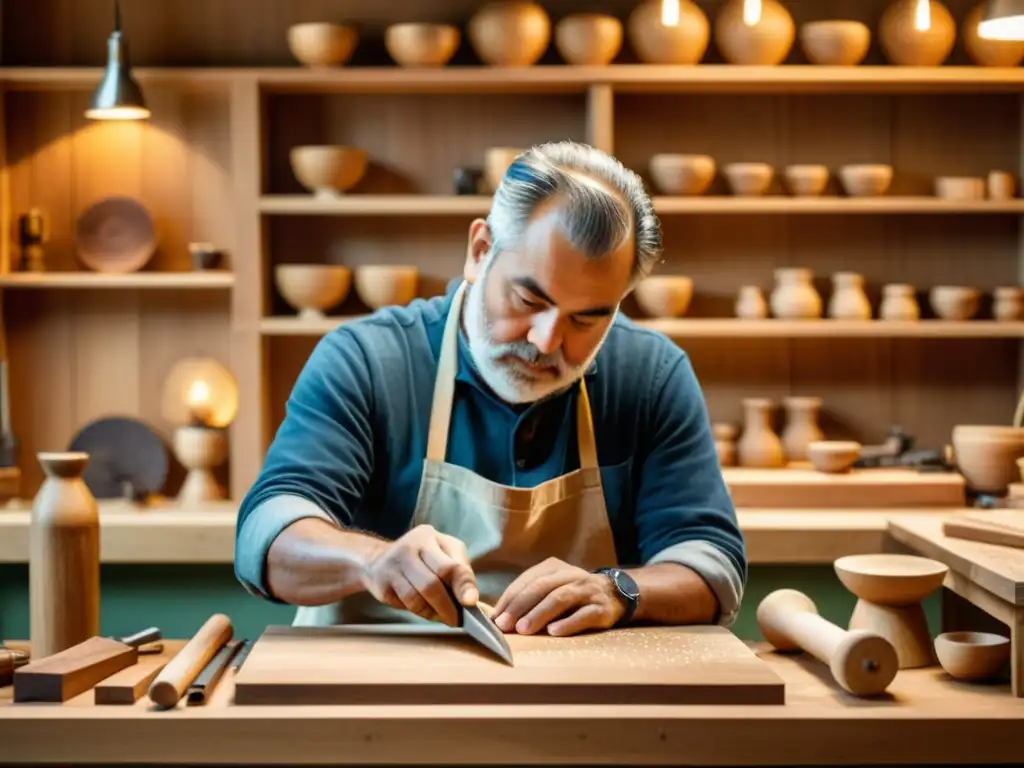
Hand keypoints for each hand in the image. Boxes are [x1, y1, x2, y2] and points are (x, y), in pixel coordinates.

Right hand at [360, 524, 477, 626]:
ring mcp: (391, 566)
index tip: (470, 603)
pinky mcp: (382, 585)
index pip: (448, 565)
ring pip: (416, 599)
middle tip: (457, 620)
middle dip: (447, 606)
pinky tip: (426, 610)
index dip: (462, 586)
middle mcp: (407, 548)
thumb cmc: (423, 557)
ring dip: (433, 613)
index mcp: (427, 537)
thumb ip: (461, 572)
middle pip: (431, 584)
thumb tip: (473, 601)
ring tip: (442, 616)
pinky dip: (419, 612)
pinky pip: (404, 604)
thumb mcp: (445, 552)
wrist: (379, 558)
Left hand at [490, 558, 624, 636]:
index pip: (527, 581)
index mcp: (553, 568)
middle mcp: (570, 575)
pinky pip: (584, 614)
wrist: (616, 594)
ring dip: (539, 614)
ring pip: (560, 598)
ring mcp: (587, 590)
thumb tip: (498, 617)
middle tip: (505, 625)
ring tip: (523, 629)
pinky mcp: (601, 608)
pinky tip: (554, 632)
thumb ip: (529, 598)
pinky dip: (568, 623)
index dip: (510, 599)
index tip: (495, 618)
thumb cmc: (574, 595)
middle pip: (541, 587)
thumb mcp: (552, 588)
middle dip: (520, 606)